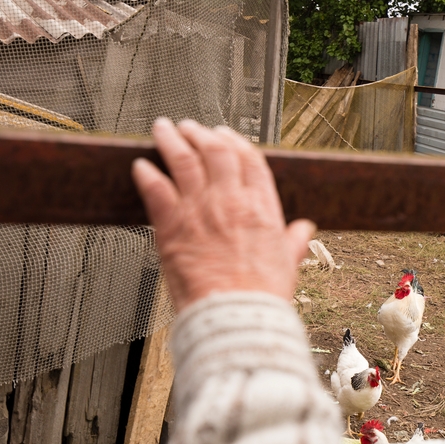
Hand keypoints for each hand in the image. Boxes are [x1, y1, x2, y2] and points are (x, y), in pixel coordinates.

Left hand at [132, 119, 315, 309]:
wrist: (235, 315)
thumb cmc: (260, 296)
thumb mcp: (287, 264)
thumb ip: (294, 242)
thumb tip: (304, 229)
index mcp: (261, 207)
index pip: (249, 160)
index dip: (235, 142)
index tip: (226, 135)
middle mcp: (230, 201)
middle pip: (214, 151)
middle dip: (200, 134)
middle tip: (190, 127)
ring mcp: (199, 209)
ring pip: (182, 160)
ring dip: (171, 140)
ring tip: (163, 129)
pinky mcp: (171, 225)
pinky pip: (154, 188)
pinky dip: (146, 173)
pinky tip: (140, 166)